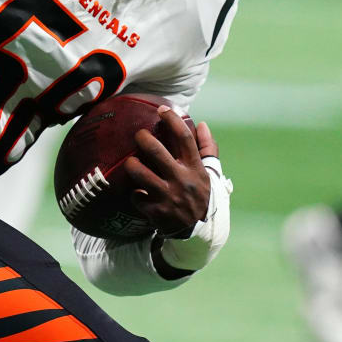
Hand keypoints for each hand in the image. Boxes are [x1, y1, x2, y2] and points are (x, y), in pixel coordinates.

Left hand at [122, 105, 215, 236]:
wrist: (199, 231)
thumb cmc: (202, 195)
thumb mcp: (210, 173)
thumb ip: (208, 149)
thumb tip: (202, 125)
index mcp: (195, 168)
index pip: (184, 138)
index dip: (172, 120)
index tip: (162, 109)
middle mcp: (181, 180)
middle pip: (157, 153)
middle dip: (143, 139)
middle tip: (138, 134)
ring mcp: (167, 196)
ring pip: (141, 174)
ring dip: (132, 165)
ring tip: (130, 162)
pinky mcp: (156, 211)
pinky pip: (137, 196)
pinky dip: (135, 193)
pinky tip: (137, 192)